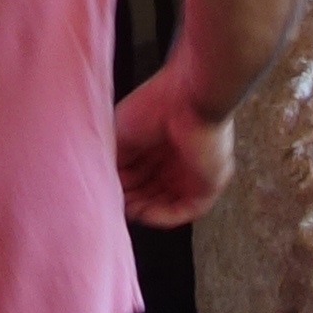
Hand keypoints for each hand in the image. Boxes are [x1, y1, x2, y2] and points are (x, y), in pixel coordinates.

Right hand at [115, 65, 234, 227]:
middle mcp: (177, 161)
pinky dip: (161, 216)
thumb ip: (113, 161)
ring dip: (143, 210)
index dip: (121, 186)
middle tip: (112, 203)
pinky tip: (142, 212)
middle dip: (130, 200)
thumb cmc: (156, 104)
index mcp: (161, 145)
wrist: (191, 96)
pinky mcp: (208, 185)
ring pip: (165, 204)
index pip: (139, 176)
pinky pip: (184, 210)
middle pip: (151, 192)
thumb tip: (103, 184)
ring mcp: (194, 174)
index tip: (105, 190)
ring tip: (125, 209)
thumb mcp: (121, 133)